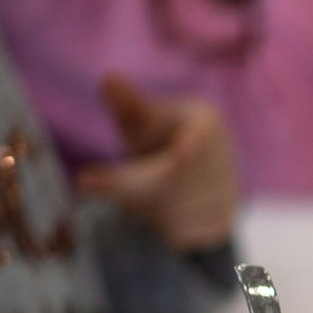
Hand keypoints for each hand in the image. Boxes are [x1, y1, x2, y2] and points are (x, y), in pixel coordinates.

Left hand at [76, 75, 239, 251]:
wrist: (201, 174)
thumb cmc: (161, 138)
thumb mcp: (143, 120)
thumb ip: (128, 106)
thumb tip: (108, 80)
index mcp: (207, 122)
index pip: (190, 140)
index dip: (183, 149)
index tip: (168, 156)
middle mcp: (225, 158)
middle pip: (173, 180)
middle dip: (127, 183)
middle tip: (85, 183)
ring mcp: (227, 194)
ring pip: (173, 210)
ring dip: (140, 207)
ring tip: (126, 194)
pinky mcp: (222, 223)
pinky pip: (181, 232)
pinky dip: (158, 227)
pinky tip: (153, 213)